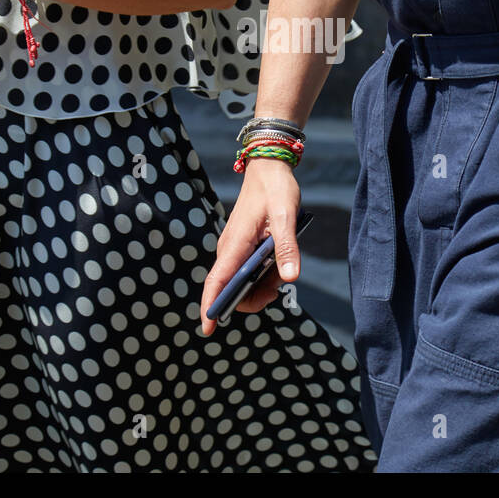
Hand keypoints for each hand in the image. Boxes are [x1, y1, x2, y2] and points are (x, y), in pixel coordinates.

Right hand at [200, 157, 301, 336]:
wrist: (268, 168)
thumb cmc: (275, 189)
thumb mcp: (287, 215)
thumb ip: (288, 246)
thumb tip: (290, 278)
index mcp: (235, 243)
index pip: (217, 281)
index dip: (210, 306)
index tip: (208, 329)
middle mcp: (229, 249)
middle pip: (230, 289)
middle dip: (251, 298)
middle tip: (278, 287)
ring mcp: (233, 249)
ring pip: (240, 282)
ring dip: (260, 287)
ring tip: (280, 272)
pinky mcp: (241, 247)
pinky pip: (246, 272)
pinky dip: (261, 277)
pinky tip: (277, 265)